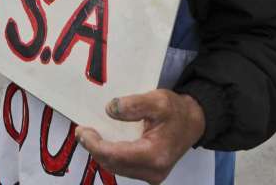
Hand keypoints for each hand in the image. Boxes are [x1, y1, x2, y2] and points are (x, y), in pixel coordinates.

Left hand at [75, 89, 205, 184]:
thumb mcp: (157, 100)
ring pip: (117, 168)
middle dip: (94, 149)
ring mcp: (152, 175)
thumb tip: (109, 110)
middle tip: (82, 131)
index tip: (82, 131)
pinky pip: (124, 167)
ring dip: (101, 153)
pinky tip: (105, 143)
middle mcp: (153, 171)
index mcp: (154, 154)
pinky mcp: (150, 173)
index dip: (94, 144)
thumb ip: (133, 104)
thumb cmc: (176, 110)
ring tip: (90, 136)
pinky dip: (111, 156)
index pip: (115, 155)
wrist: (194, 122)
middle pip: (113, 164)